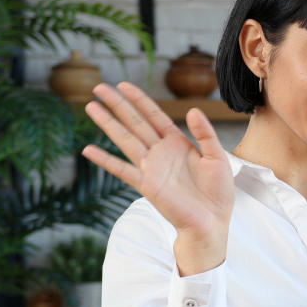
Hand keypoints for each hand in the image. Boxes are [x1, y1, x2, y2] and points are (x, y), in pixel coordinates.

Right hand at [82, 82, 234, 273]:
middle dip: (117, 104)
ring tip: (90, 107)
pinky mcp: (146, 185)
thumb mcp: (217, 157)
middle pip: (135, 122)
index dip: (139, 99)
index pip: (154, 115)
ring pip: (125, 139)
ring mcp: (151, 168)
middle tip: (98, 87)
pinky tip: (88, 150)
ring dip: (108, 124)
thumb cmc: (217, 192)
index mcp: (177, 143)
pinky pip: (122, 170)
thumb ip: (205, 134)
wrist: (212, 222)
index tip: (123, 84)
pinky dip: (105, 161)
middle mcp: (160, 152)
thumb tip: (193, 110)